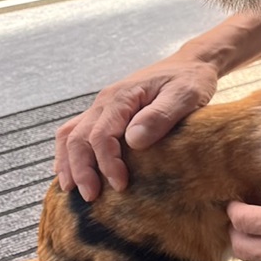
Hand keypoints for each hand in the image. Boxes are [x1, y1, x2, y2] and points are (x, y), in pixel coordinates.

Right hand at [54, 55, 217, 200]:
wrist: (191, 63)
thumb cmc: (190, 79)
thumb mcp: (185, 95)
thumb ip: (160, 116)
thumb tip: (133, 141)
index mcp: (123, 97)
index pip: (102, 135)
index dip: (107, 163)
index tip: (121, 185)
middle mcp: (106, 101)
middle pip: (78, 138)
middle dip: (82, 170)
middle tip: (92, 197)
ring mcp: (103, 106)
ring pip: (70, 135)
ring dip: (69, 163)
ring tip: (73, 190)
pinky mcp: (107, 112)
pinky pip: (76, 131)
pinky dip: (70, 153)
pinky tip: (73, 172)